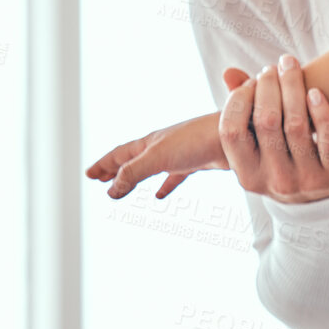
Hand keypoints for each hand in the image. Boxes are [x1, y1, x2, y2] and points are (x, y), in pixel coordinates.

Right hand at [86, 109, 228, 199]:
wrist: (241, 133)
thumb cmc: (199, 140)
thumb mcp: (158, 157)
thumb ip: (133, 172)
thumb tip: (110, 190)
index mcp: (152, 141)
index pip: (120, 153)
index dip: (104, 164)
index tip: (88, 174)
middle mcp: (165, 144)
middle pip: (133, 157)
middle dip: (114, 168)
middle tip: (98, 177)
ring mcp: (182, 152)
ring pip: (152, 166)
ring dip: (135, 176)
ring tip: (123, 187)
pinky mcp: (199, 161)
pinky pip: (176, 175)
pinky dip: (166, 184)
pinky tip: (161, 195)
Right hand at [218, 55, 328, 203]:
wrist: (327, 193)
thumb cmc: (286, 157)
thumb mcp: (261, 146)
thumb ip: (245, 111)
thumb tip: (229, 73)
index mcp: (247, 174)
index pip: (231, 132)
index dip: (238, 101)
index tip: (251, 82)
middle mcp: (273, 180)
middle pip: (266, 122)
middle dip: (268, 86)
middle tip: (273, 67)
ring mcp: (305, 180)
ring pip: (296, 124)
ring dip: (293, 88)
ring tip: (291, 67)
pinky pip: (326, 137)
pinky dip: (321, 110)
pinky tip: (315, 91)